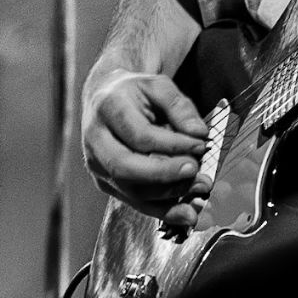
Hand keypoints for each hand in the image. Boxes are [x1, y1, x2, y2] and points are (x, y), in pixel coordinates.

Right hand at [81, 67, 209, 227]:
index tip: (201, 144)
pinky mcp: (106, 183)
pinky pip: (134, 202)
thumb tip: (199, 132)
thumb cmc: (135, 92)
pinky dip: (162, 210)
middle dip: (165, 174)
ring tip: (199, 189)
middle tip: (195, 170)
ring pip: (130, 190)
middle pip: (126, 168)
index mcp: (108, 109)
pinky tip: (186, 212)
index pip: (140, 135)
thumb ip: (179, 106)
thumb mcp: (158, 85)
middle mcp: (96, 141)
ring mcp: (98, 166)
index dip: (173, 144)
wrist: (105, 98)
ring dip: (168, 195)